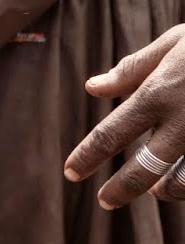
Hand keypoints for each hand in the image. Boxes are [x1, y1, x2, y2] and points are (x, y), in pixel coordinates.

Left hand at [65, 24, 184, 206]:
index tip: (70, 172)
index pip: (111, 134)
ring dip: (166, 190)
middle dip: (120, 191)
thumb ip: (133, 68)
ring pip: (183, 182)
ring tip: (158, 190)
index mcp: (159, 92)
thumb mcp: (177, 41)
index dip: (86, 157)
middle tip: (105, 202)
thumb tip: (92, 87)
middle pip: (143, 169)